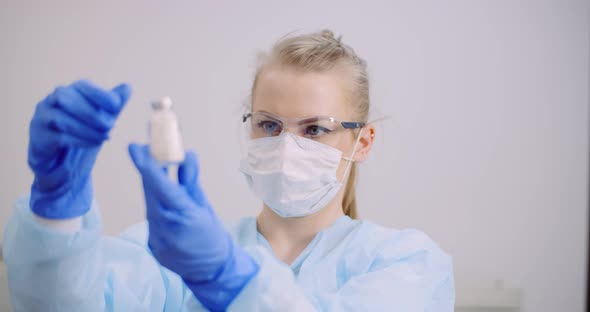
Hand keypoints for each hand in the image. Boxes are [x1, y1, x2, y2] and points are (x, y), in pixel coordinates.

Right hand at [28, 79, 130, 218]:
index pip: (81, 85)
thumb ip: (112, 103)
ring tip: (106, 136)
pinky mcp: (40, 137)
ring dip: (87, 128)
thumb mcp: (101, 118)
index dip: (99, 94)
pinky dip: (80, 140)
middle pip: (66, 98)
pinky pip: (58, 137)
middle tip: (112, 125)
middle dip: (91, 112)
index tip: (116, 105)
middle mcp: (51, 101)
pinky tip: (95, 143)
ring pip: (61, 118)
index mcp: (69, 92)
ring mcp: (42, 118)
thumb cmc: (82, 132)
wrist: (61, 160)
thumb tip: (128, 87)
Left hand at [128, 144, 258, 310]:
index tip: (135, 147)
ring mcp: (157, 239)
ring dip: (153, 188)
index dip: (147, 165)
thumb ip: (191, 180)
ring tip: (158, 175)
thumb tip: (185, 155)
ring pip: (150, 205)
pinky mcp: (152, 245)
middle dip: (148, 171)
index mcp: (184, 216)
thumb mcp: (205, 204)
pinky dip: (157, 206)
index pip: (161, 186)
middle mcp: (166, 228)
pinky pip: (151, 219)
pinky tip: (164, 202)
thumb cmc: (213, 234)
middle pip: (150, 192)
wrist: (213, 270)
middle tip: (144, 151)